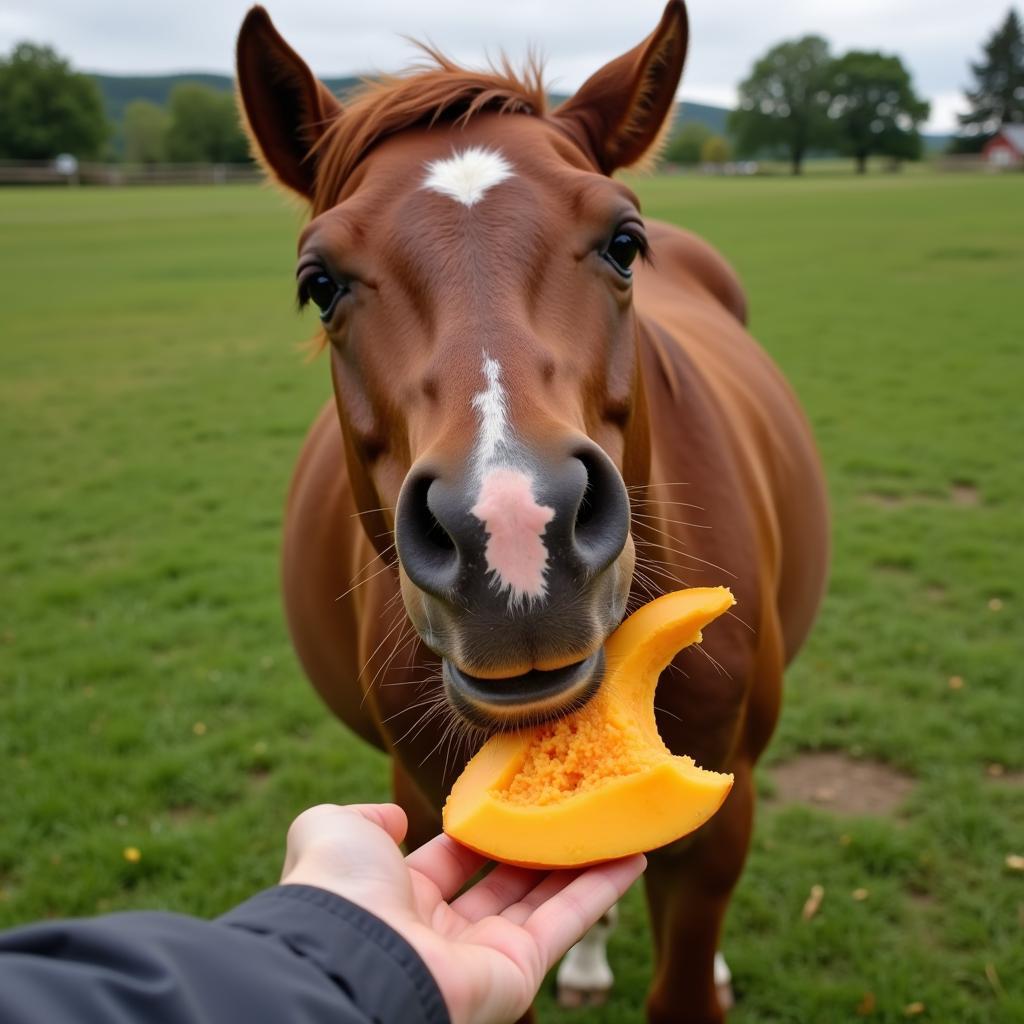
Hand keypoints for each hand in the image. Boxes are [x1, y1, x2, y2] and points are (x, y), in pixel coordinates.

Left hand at [280, 803, 644, 1023]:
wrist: (348, 956)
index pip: (454, 857)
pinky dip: (603, 889)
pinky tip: (632, 855)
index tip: (518, 795)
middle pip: (506, 879)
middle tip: (576, 804)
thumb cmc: (338, 889)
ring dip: (582, 860)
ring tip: (615, 821)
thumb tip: (395, 816)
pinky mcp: (520, 970)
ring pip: (545, 898)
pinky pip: (569, 922)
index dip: (485, 826)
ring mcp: (486, 952)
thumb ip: (363, 817)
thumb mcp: (334, 830)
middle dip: (539, 843)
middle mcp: (445, 930)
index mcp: (401, 897)